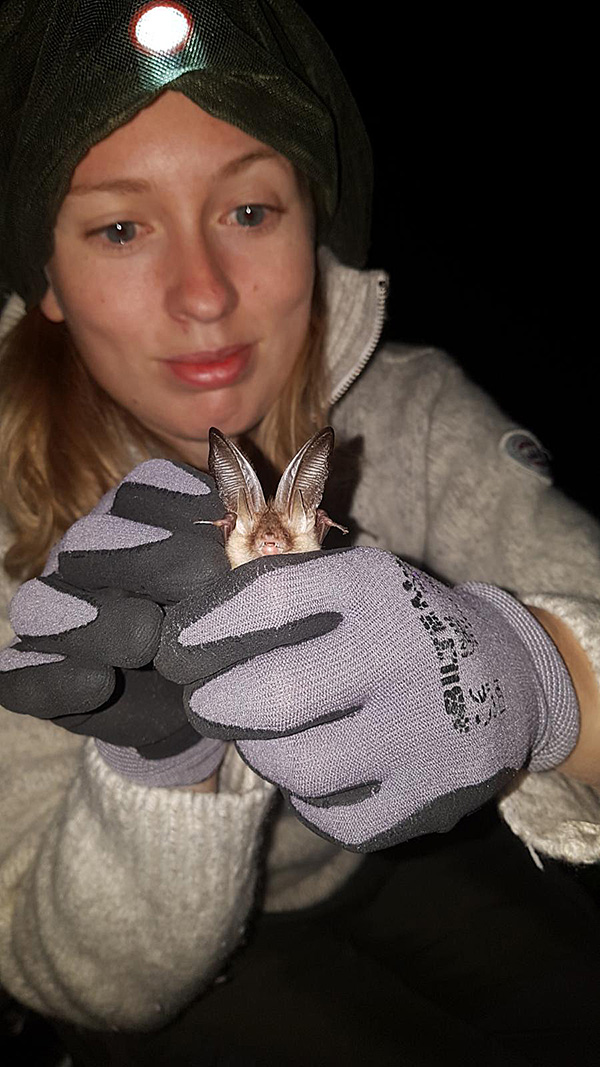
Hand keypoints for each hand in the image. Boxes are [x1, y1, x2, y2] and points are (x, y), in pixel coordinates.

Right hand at [0, 460, 229, 785]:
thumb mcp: (248, 592)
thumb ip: (248, 561)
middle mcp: (87, 556)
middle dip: (147, 559)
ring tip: (146, 640)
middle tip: (203, 584)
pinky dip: (52, 677)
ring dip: (94, 618)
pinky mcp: (30, 673)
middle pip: (89, 541)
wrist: (199, 702)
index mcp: (142, 518)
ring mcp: (53, 614)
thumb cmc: (227, 629)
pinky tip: (97, 683)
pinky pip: (16, 672)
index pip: (148, 488)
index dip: (186, 505)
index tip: (230, 529)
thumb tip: (259, 545)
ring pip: (42, 603)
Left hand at [155, 547, 578, 847]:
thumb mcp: (354, 584)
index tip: (176, 647)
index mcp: (377, 590)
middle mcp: (406, 656)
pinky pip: (332, 815)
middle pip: (276, 695)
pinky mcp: (431, 798)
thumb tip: (185, 633)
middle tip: (205, 699)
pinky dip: (310, 794)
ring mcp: (426, 733)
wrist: (505, 677)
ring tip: (268, 731)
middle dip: (216, 701)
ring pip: (298, 767)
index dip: (207, 627)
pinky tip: (323, 766)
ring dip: (263, 750)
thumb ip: (279, 594)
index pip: (271, 599)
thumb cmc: (399, 624)